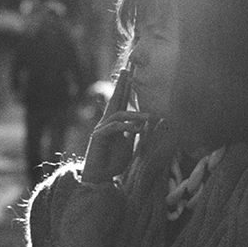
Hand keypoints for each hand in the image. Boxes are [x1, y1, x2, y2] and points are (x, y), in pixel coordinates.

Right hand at [80, 66, 149, 184]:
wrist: (100, 179)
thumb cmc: (113, 163)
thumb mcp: (128, 145)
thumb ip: (133, 132)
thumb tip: (143, 122)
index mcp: (114, 123)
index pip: (121, 102)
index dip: (126, 88)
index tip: (132, 73)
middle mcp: (106, 122)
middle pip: (115, 99)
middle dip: (122, 84)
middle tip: (128, 68)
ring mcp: (101, 129)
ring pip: (118, 114)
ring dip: (135, 115)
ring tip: (149, 118)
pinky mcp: (98, 138)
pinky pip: (113, 127)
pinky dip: (126, 126)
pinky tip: (137, 128)